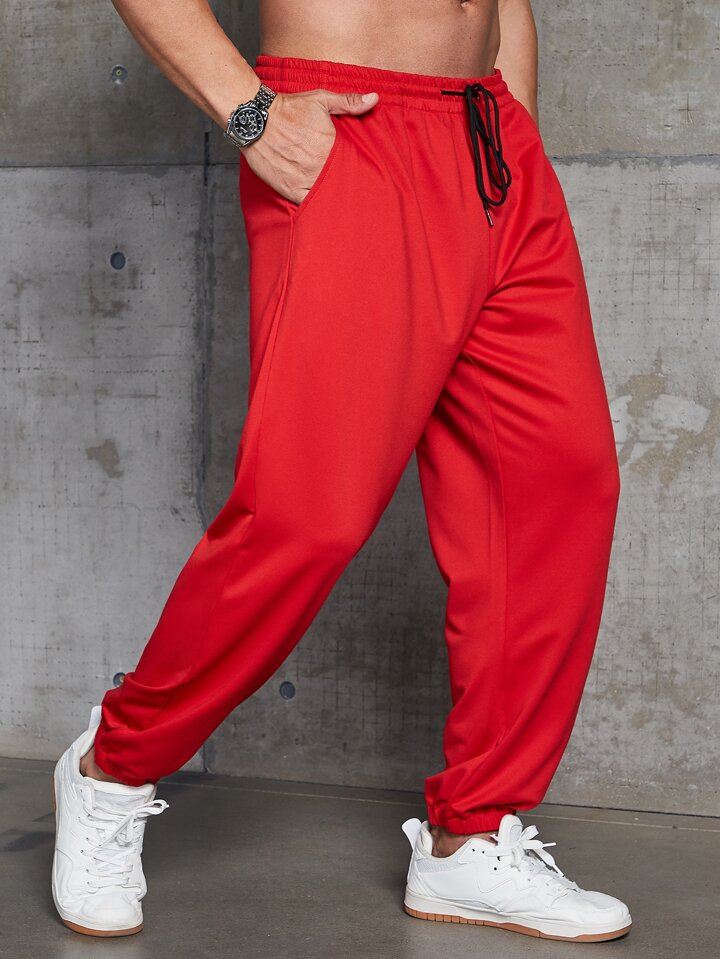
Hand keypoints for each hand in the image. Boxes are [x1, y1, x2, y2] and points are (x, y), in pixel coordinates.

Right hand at [241, 88, 378, 205]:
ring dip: (330, 195)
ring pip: (325, 195)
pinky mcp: (289, 189)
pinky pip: (307, 203)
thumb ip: (349, 102)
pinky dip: (314, 204)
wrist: (256, 118)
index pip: (352, 165)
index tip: (360, 173)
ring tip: (336, 197)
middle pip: (339, 182)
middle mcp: (319, 166)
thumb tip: (374, 99)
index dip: (356, 170)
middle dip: (345, 184)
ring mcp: (304, 180)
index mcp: (331, 147)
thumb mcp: (321, 100)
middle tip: (351, 188)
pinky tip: (319, 203)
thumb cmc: (289, 108)